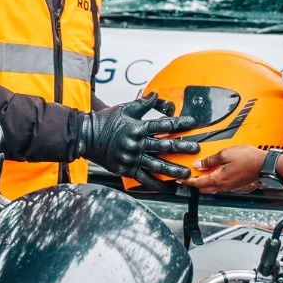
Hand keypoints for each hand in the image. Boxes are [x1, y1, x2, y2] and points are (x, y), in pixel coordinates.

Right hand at [77, 93, 198, 190]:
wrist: (86, 136)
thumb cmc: (105, 121)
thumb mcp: (125, 109)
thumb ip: (143, 104)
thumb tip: (155, 94)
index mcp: (138, 127)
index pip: (164, 125)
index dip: (180, 124)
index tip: (193, 124)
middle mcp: (137, 143)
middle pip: (164, 146)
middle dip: (182, 147)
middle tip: (196, 149)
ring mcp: (132, 157)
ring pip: (157, 165)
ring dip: (173, 170)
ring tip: (186, 174)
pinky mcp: (126, 169)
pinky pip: (143, 178)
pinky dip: (155, 184)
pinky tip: (167, 188)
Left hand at [184, 145, 267, 193]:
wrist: (265, 165)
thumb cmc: (249, 159)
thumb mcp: (226, 154)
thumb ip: (210, 160)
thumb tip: (198, 164)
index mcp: (219, 179)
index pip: (198, 182)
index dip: (187, 181)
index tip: (179, 179)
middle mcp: (223, 186)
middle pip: (203, 188)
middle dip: (194, 183)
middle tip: (187, 177)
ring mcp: (230, 186)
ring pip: (212, 187)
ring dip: (204, 182)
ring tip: (199, 174)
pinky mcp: (235, 184)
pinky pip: (220, 185)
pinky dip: (213, 181)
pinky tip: (214, 173)